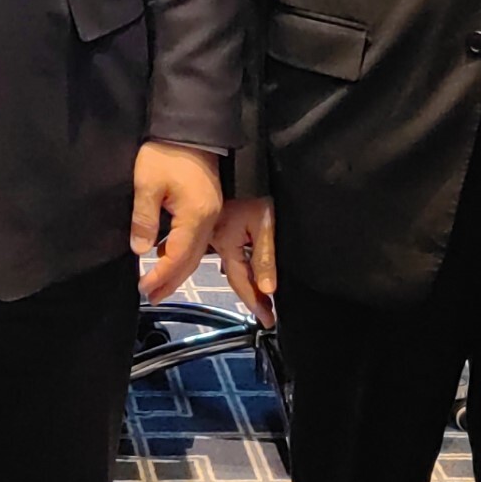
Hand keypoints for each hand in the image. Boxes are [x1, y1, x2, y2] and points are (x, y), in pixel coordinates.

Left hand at [131, 141, 224, 303]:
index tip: (144, 288)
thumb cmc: (166, 153)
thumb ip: (144, 218)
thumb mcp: (146, 184)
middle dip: (171, 280)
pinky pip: (198, 239)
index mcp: (196, 216)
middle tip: (152, 296)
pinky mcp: (209, 206)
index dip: (161, 275)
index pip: (179, 256)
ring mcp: (211, 213)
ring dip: (178, 269)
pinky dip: (183, 253)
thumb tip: (140, 249)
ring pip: (197, 252)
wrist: (190, 128)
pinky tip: (167, 255)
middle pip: (192, 260)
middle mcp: (209, 219)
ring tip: (158, 284)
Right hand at [211, 196, 277, 326]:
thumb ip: (263, 256)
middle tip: (264, 315)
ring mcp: (212, 232)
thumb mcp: (263, 222)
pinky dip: (236, 266)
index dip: (256, 303)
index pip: (243, 282)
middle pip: (234, 277)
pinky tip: (238, 268)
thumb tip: (267, 288)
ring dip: (242, 282)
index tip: (268, 321)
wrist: (228, 160)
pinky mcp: (213, 223)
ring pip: (228, 266)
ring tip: (256, 298)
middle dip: (249, 297)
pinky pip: (224, 253)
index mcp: (226, 243)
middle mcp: (215, 242)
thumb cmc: (248, 186)